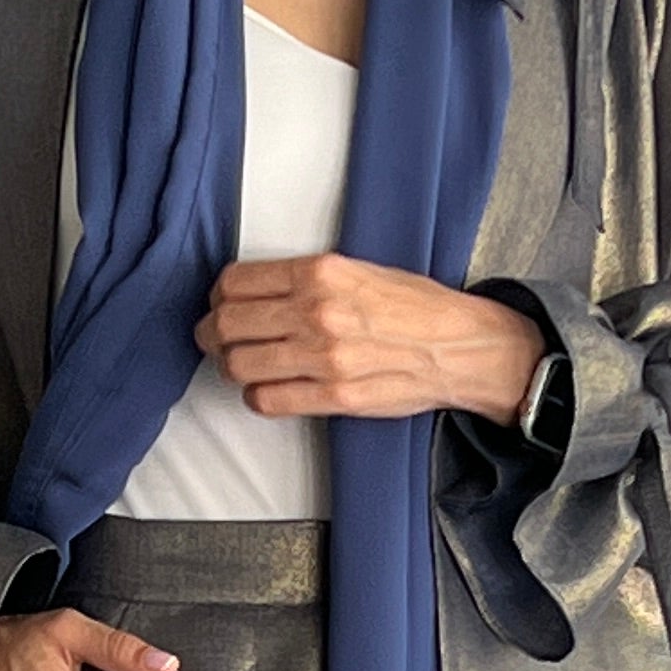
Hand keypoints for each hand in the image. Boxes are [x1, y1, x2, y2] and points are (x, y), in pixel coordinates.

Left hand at [195, 260, 539, 424]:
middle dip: (211, 333)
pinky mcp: (334, 396)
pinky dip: (256, 397)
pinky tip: (266, 390)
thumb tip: (257, 292)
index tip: (221, 304)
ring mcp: (324, 358)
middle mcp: (317, 313)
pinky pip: (268, 400)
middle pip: (227, 324)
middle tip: (215, 338)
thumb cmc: (415, 307)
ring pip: (239, 365)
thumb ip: (306, 279)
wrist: (459, 346)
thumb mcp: (358, 270)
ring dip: (230, 367)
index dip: (219, 296)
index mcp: (322, 273)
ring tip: (239, 365)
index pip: (236, 283)